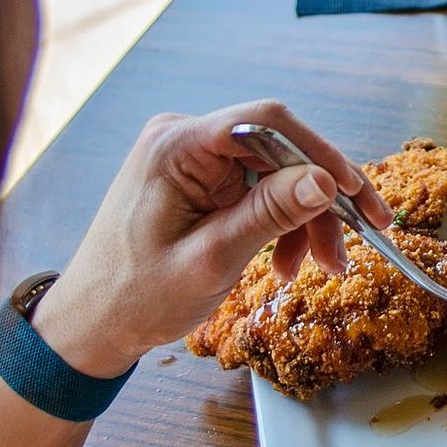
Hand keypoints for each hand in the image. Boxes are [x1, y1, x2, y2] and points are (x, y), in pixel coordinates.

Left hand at [32, 100, 390, 376]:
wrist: (90, 325)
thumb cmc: (135, 298)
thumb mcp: (211, 259)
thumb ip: (269, 215)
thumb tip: (325, 181)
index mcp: (176, 146)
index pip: (268, 122)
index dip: (321, 153)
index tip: (356, 192)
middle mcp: (183, 140)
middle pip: (279, 150)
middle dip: (318, 200)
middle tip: (351, 244)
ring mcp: (190, 159)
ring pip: (274, 174)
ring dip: (303, 219)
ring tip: (320, 266)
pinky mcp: (198, 181)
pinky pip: (256, 190)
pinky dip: (279, 224)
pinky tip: (286, 262)